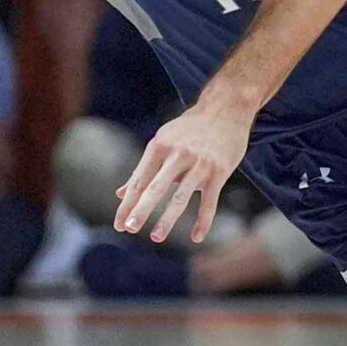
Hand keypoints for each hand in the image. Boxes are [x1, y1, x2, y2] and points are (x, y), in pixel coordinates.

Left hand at [116, 96, 254, 243]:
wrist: (227, 108)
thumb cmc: (191, 128)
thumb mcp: (163, 141)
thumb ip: (144, 169)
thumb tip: (120, 194)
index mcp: (159, 147)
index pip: (139, 181)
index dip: (128, 204)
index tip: (119, 225)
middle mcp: (178, 154)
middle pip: (156, 187)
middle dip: (141, 209)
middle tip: (130, 228)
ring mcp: (200, 163)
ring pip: (181, 196)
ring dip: (168, 218)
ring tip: (156, 237)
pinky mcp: (219, 171)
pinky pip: (210, 201)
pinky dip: (203, 221)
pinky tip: (196, 237)